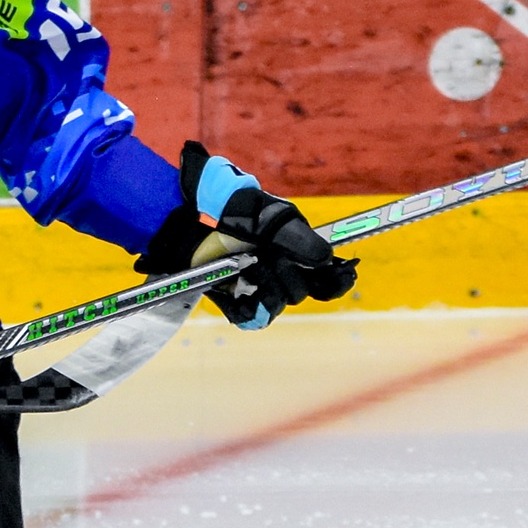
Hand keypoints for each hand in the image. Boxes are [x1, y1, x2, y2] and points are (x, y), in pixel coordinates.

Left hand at [136, 142, 356, 329]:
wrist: (189, 220)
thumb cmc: (230, 209)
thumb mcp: (271, 216)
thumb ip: (299, 238)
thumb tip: (326, 259)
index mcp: (294, 249)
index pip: (327, 276)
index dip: (336, 281)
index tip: (338, 278)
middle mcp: (280, 270)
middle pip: (301, 291)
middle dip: (287, 275)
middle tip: (267, 256)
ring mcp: (257, 286)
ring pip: (277, 304)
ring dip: (265, 286)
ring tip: (247, 267)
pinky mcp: (234, 299)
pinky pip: (252, 317)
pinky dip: (246, 309)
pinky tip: (235, 292)